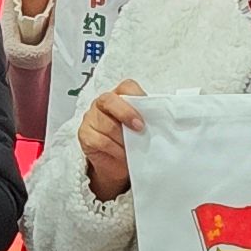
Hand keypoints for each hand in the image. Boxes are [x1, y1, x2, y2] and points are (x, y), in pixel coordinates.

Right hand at [77, 78, 144, 199]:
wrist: (117, 164)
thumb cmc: (132, 140)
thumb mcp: (142, 127)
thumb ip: (148, 119)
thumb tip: (166, 122)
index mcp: (120, 96)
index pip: (126, 87)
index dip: (137, 96)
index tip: (147, 113)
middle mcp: (102, 103)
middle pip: (109, 100)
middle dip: (126, 114)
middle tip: (140, 129)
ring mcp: (91, 118)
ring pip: (106, 123)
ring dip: (123, 138)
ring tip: (134, 148)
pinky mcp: (85, 134)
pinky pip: (100, 140)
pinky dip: (115, 149)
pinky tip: (123, 155)